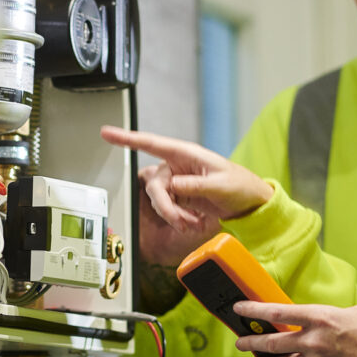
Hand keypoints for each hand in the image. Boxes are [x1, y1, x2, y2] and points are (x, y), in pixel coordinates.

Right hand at [100, 126, 273, 221]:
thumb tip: (173, 185)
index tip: (107, 133)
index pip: (152, 144)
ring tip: (193, 223)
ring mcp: (178, 183)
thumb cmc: (240, 186)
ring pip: (160, 200)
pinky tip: (195, 221)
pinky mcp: (180, 198)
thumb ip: (195, 185)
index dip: (127, 138)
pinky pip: (169, 210)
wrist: (249, 205)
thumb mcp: (221, 185)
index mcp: (186, 153)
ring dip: (175, 215)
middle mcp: (177, 166)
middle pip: (155, 185)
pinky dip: (180, 219)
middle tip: (182, 221)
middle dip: (166, 206)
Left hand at [231, 301, 356, 356]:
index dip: (254, 310)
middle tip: (241, 341)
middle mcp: (313, 340)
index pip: (277, 312)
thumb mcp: (351, 312)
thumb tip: (319, 321)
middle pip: (272, 342)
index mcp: (320, 317)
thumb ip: (328, 316)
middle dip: (252, 342)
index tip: (239, 308)